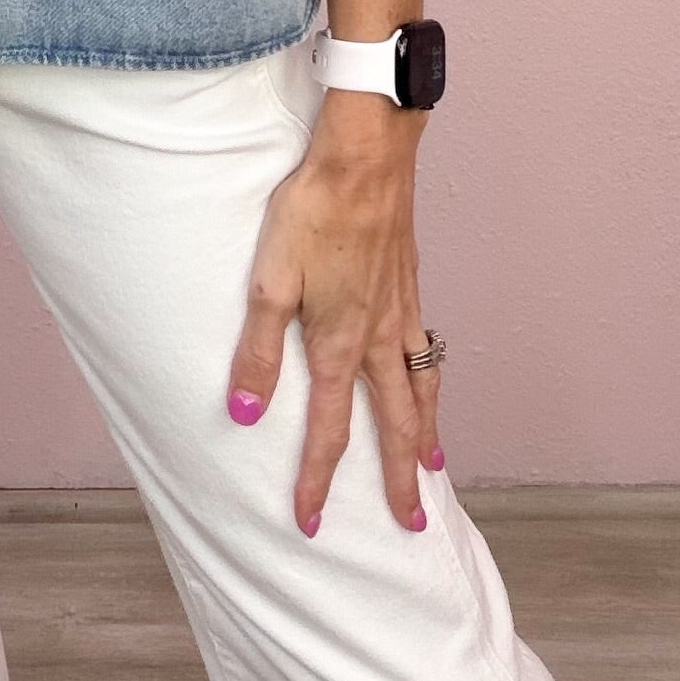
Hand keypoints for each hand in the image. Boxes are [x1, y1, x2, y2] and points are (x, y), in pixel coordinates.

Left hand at [224, 94, 441, 535]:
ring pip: (419, 389)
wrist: (367, 156)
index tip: (311, 523)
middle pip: (392, 424)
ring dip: (424, 433)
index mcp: (339, 344)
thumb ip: (258, 350)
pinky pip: (427, 350)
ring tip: (433, 466)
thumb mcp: (269, 280)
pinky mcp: (409, 283)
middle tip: (410, 522)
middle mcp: (378, 338)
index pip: (327, 431)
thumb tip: (246, 415)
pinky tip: (427, 374)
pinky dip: (432, 380)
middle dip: (397, 479)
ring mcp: (400, 311)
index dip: (317, 480)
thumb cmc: (314, 211)